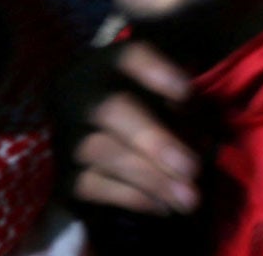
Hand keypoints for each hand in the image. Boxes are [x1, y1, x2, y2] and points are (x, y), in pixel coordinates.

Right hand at [59, 42, 200, 216]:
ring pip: (101, 152)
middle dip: (154, 140)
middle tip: (192, 168)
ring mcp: (65, 133)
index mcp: (109, 62)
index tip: (186, 92)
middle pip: (112, 109)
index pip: (132, 56)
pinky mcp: (61, 172)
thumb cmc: (136, 105)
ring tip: (189, 198)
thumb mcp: (156, 93)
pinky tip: (164, 206)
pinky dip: (132, 198)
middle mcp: (80, 92)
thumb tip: (201, 136)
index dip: (157, 71)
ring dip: (150, 177)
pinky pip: (91, 186)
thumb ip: (178, 106)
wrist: (82, 134)